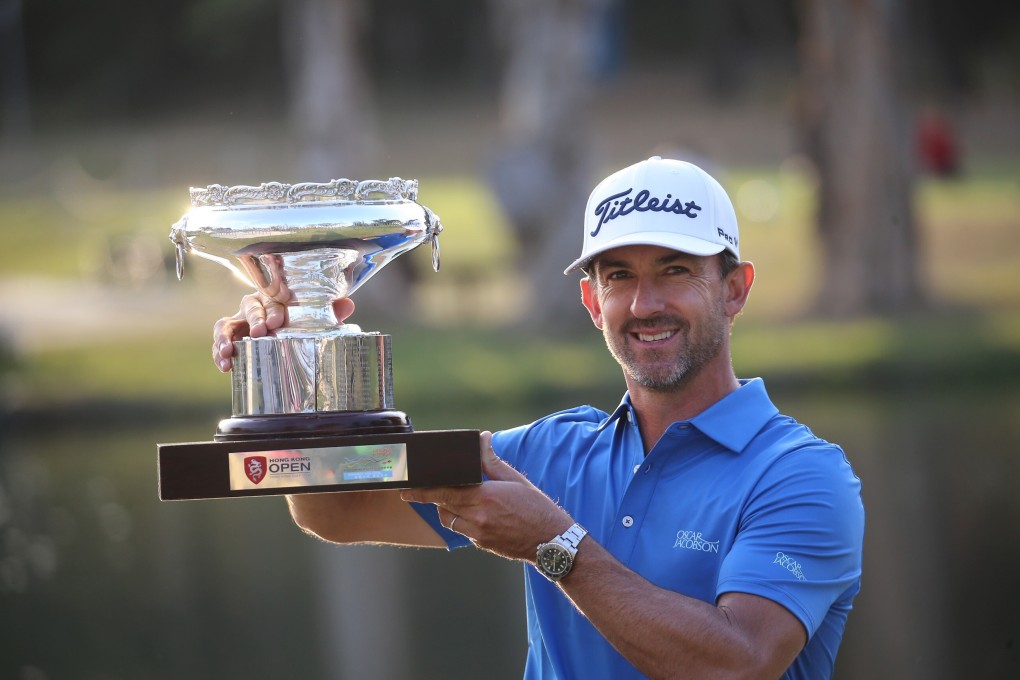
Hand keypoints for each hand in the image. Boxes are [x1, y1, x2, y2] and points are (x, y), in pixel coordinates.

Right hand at [211, 295, 355, 371]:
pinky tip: (225, 365)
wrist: (283, 333)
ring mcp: (240, 323)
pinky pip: (220, 341)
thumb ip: (329, 311)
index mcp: (274, 297)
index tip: (278, 322)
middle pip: (249, 307)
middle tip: (260, 333)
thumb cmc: (299, 321)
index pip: (272, 297)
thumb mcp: (314, 317)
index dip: (274, 309)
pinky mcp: (231, 339)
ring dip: (226, 336)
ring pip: (226, 324)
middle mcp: (255, 307)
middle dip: (254, 319)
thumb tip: (348, 305)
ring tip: (228, 351)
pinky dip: (218, 352)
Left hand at [400, 432, 573, 561]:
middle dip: (429, 498)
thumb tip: (482, 438)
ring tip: (455, 499)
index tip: (406, 488)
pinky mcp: (482, 545)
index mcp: (485, 497)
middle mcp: (478, 517)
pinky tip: (476, 513)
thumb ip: (492, 460)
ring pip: (450, 521)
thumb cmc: (538, 508)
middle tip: (416, 491)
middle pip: (442, 507)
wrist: (553, 543)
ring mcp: (479, 534)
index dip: (422, 490)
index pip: (444, 491)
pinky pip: (464, 531)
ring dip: (447, 510)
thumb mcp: (516, 480)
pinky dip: (463, 521)